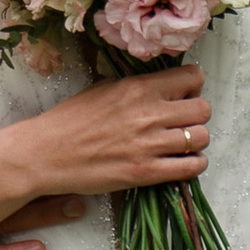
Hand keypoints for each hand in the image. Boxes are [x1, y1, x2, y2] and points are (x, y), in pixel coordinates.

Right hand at [14, 64, 210, 195]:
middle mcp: (148, 113)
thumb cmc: (70, 120)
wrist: (46, 153)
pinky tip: (183, 163)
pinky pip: (191, 167)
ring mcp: (148, 145)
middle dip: (197, 115)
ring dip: (197, 141)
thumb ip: (135, 86)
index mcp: (137, 88)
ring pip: (202, 138)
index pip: (193, 77)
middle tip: (183, 122)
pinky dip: (194, 165)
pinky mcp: (145, 173)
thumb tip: (159, 84)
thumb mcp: (102, 89)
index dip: (193, 86)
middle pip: (203, 109)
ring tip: (182, 145)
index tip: (183, 95)